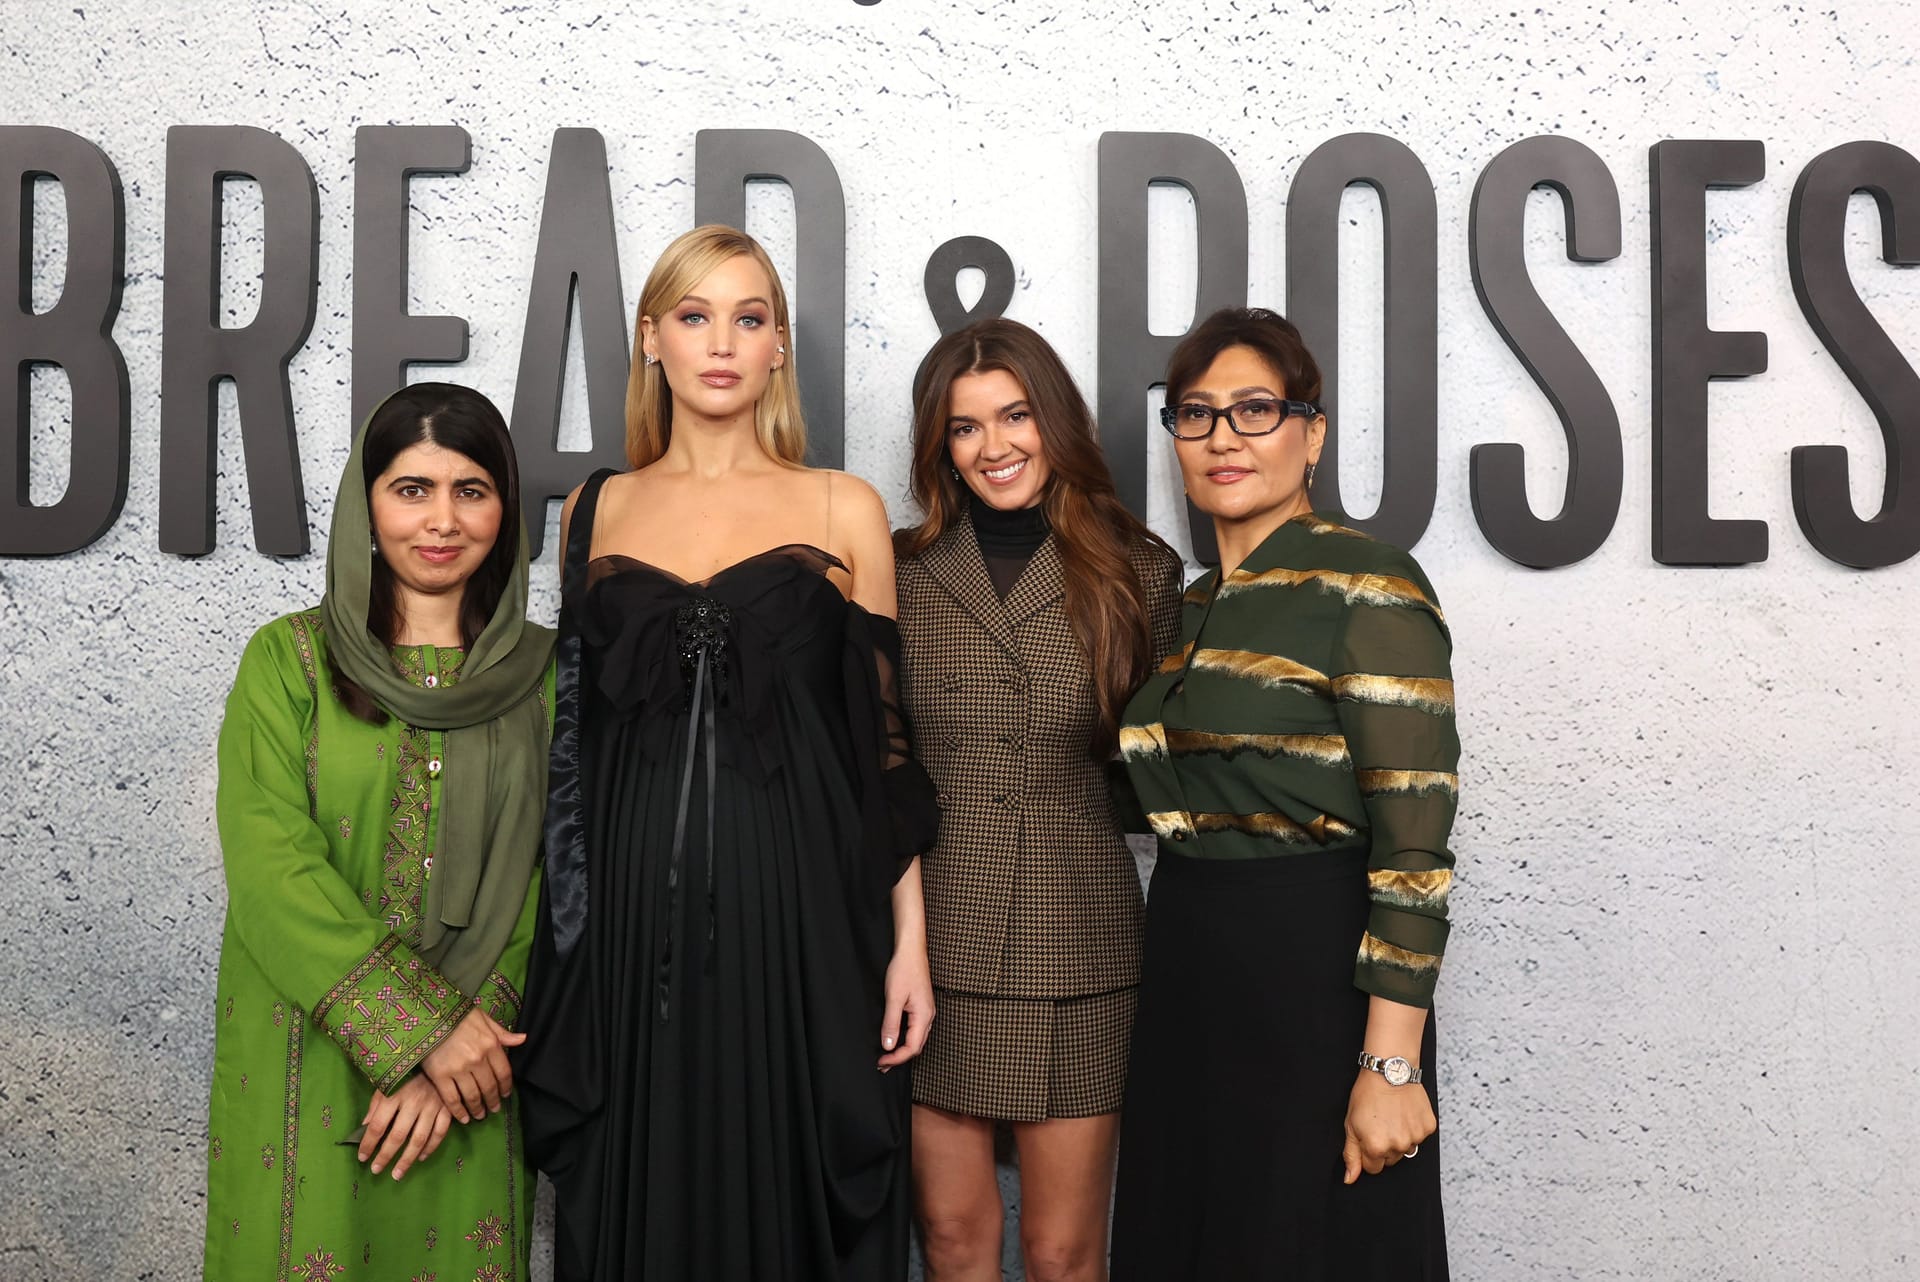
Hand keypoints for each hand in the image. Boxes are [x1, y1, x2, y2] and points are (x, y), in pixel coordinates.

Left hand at [357, 1075, 452, 1178]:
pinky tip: (420, 1157)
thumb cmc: (408, 1070)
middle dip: (385, 1156)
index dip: (368, 1144)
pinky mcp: (447, 1109)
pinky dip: (430, 1148)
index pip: (378, 1125)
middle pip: (397, 1136)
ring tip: (397, 1174)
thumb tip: (365, 1126)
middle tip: (377, 1170)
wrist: (439, 1054)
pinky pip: (440, 1133)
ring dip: (407, 1160)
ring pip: (419, 1139)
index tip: (362, 1158)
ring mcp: (432, 1106)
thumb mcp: (387, 1081)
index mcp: (394, 1094)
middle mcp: (413, 1102)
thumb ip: (376, 1103)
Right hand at [420, 1007, 525, 1122]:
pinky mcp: (440, 1077)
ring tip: (480, 1115)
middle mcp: (478, 1060)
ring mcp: (458, 1070)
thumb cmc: (457, 1015)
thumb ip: (502, 1033)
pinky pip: (452, 1099)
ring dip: (478, 1109)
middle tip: (494, 1109)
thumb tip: (523, 1039)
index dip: (506, 1087)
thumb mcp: (484, 1018)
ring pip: (472, 1096)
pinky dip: (459, 1112)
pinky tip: (463, 1118)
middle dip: (493, 1101)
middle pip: (489, 1088)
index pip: (504, 1073)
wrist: (428, 1014)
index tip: (505, 1095)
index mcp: (491, 1045)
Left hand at [877, 940, 934, 1069]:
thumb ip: (891, 1023)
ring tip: (886, 1055)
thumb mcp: (894, 998)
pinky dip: (905, 1038)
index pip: (912, 1048)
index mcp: (924, 1016)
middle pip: (916, 1046)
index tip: (882, 1061)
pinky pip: (915, 1029)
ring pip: (916, 1039)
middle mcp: (928, 1016)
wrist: (911, 951)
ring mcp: (926, 1012)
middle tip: (882, 1063)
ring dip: (902, 1049)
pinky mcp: (922, 1007)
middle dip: (899, 1057)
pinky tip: (895, 1038)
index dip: (897, 1058)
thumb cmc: (904, 970)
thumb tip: (888, 1045)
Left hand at [1341, 1069, 1436, 1182]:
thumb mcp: (1350, 1124)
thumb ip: (1351, 1155)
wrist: (1389, 1070)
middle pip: (1390, 1160)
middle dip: (1384, 1147)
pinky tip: (1405, 1113)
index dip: (1368, 1152)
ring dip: (1399, 1138)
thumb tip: (1349, 1179)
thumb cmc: (1367, 1094)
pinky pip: (1420, 1137)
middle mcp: (1398, 1146)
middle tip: (1380, 1124)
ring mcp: (1415, 1137)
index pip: (1373, 1168)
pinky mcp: (1428, 1128)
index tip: (1368, 1136)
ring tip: (1393, 1117)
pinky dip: (1413, 1128)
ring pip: (1406, 1150)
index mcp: (1376, 1148)